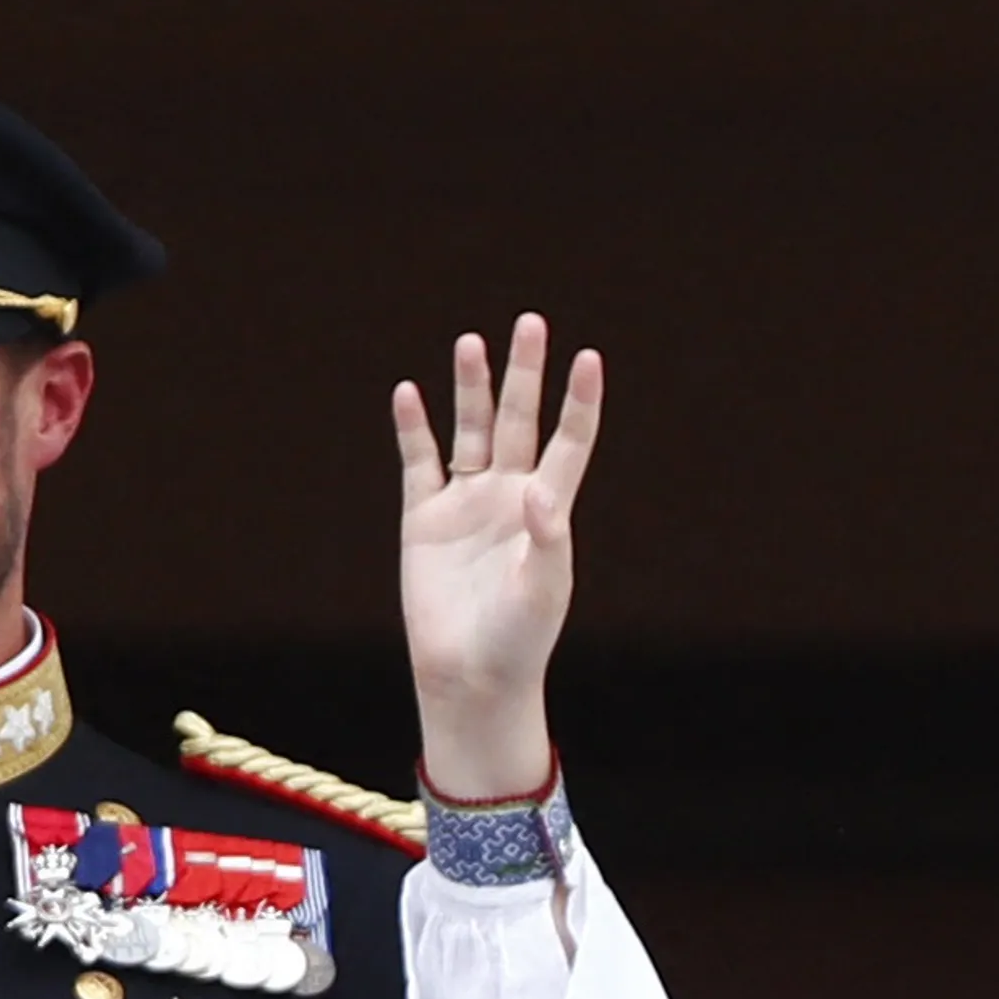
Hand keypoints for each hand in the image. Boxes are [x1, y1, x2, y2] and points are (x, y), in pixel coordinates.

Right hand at [394, 313, 601, 801]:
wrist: (469, 676)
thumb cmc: (519, 638)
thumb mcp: (544, 588)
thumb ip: (548, 537)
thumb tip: (541, 491)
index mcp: (547, 510)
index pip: (569, 444)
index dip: (579, 404)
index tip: (588, 359)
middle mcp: (508, 497)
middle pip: (519, 421)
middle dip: (524, 374)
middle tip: (531, 323)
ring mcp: (465, 505)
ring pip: (471, 432)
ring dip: (471, 389)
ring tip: (471, 342)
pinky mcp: (424, 520)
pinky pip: (419, 463)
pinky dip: (414, 429)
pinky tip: (410, 394)